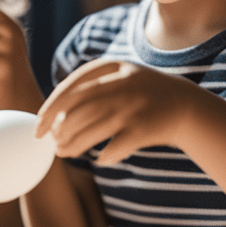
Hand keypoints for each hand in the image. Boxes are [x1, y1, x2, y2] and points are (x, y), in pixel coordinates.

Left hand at [36, 58, 192, 164]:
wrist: (186, 105)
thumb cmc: (140, 94)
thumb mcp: (117, 77)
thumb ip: (87, 87)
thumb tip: (50, 117)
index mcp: (112, 67)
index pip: (71, 87)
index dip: (50, 108)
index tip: (38, 126)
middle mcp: (122, 84)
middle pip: (78, 110)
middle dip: (59, 129)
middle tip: (52, 143)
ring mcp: (134, 106)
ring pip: (92, 129)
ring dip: (73, 145)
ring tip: (64, 153)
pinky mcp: (145, 128)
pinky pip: (115, 146)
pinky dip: (104, 156)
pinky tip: (98, 159)